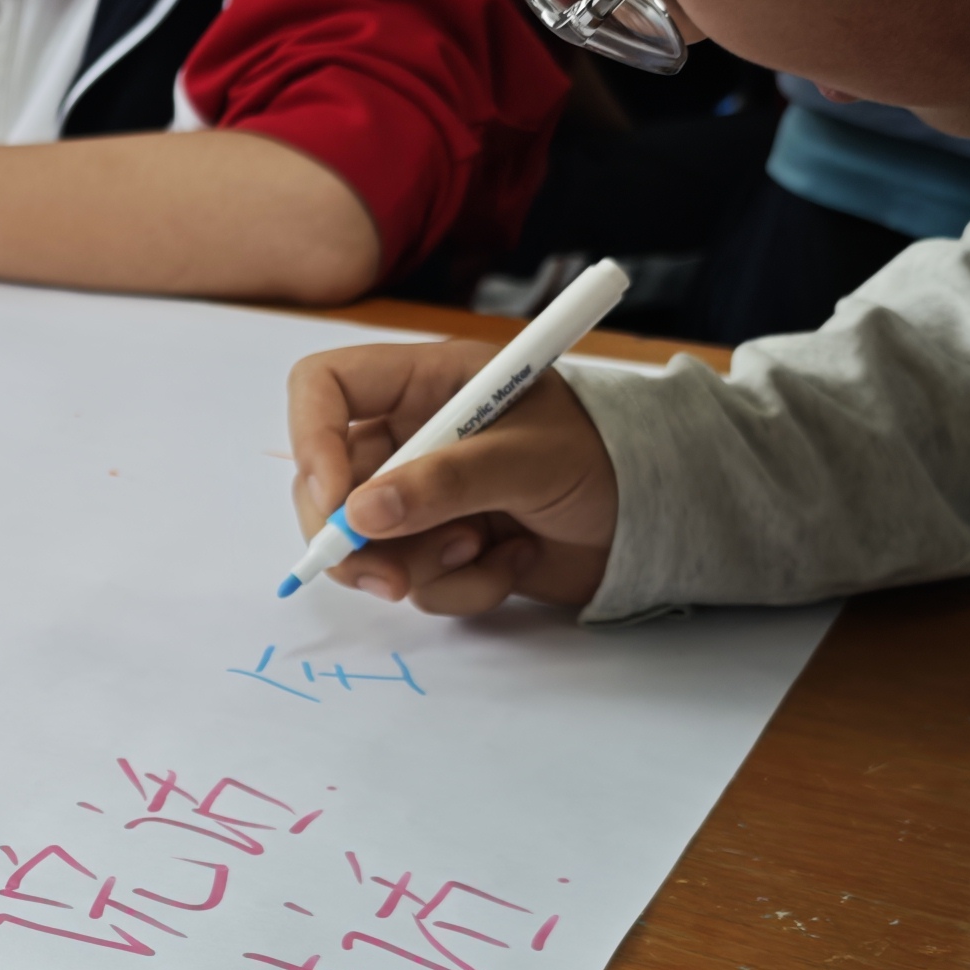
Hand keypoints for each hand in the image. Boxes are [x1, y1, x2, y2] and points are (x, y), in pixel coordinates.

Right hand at [285, 340, 617, 615]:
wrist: (658, 518)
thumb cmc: (606, 457)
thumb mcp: (531, 458)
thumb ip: (447, 482)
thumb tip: (361, 515)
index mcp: (426, 383)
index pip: (325, 388)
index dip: (311, 439)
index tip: (336, 500)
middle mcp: (413, 436)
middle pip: (327, 484)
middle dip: (352, 539)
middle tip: (387, 579)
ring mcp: (423, 496)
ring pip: (367, 545)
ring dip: (423, 565)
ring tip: (485, 550)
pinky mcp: (442, 548)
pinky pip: (415, 581)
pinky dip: (463, 586)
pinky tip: (513, 561)